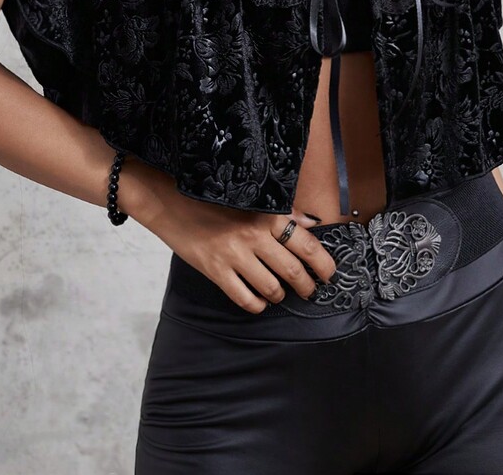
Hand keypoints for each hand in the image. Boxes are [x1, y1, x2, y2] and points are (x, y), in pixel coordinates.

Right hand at [145, 189, 338, 312]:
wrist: (172, 202)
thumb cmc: (214, 198)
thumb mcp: (251, 199)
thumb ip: (283, 212)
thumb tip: (311, 223)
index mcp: (266, 215)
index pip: (307, 245)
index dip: (324, 264)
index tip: (330, 273)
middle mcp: (254, 236)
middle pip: (293, 271)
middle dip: (307, 286)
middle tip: (310, 290)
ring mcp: (234, 256)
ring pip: (271, 288)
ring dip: (281, 295)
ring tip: (282, 292)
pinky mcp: (216, 271)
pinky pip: (245, 299)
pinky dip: (257, 304)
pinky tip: (259, 300)